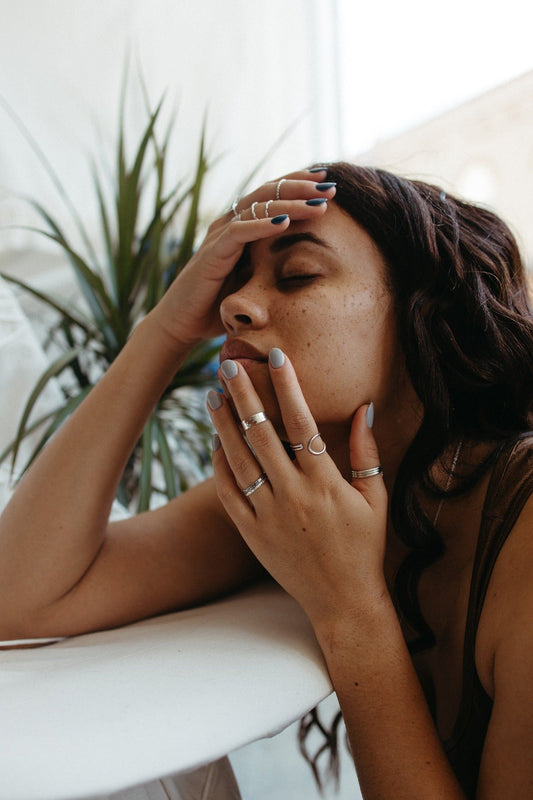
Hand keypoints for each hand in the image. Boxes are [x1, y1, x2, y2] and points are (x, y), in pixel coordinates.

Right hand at [151, 169, 335, 346]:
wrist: (183, 323)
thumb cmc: (218, 303)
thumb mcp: (254, 279)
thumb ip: (272, 264)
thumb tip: (309, 263)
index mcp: (241, 225)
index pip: (274, 195)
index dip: (300, 185)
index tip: (329, 183)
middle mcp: (230, 223)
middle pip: (269, 192)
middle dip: (302, 187)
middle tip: (331, 185)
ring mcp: (219, 235)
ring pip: (258, 208)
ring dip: (291, 204)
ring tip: (319, 204)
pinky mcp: (212, 253)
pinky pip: (239, 232)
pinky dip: (262, 226)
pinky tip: (285, 223)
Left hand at [207, 349, 388, 628]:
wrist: (343, 602)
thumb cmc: (365, 547)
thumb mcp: (376, 499)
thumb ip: (366, 452)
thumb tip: (364, 408)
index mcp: (326, 483)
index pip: (303, 423)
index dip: (288, 387)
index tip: (277, 357)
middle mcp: (293, 495)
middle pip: (261, 434)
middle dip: (243, 395)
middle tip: (227, 364)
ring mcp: (268, 515)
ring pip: (238, 460)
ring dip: (222, 425)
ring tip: (212, 394)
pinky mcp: (252, 534)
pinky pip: (229, 493)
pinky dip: (220, 466)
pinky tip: (214, 442)